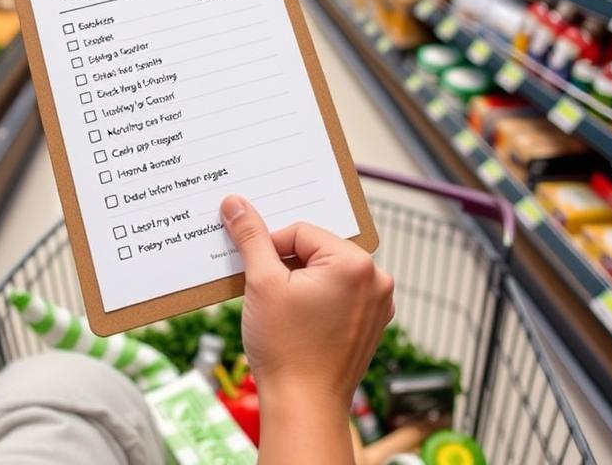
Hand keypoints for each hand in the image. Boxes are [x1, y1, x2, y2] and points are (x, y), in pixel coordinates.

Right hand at [220, 194, 393, 462]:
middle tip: (268, 291)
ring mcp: (377, 304)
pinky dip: (316, 300)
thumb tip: (235, 203)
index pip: (300, 232)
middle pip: (316, 249)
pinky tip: (297, 321)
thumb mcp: (261, 283)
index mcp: (355, 263)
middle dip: (287, 265)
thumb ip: (250, 237)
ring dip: (300, 282)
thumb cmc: (286, 350)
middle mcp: (375, 279)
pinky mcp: (370, 324)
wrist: (303, 408)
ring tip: (282, 311)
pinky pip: (339, 295)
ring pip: (326, 272)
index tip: (256, 277)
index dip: (270, 250)